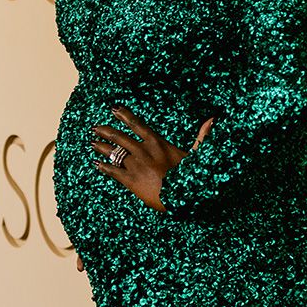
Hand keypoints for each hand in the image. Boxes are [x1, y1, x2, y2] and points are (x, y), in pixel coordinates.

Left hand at [87, 105, 213, 211]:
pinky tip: (97, 164)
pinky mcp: (130, 181)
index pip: (138, 125)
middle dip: (106, 131)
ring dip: (102, 147)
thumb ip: (201, 136)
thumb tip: (213, 119)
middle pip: (120, 137)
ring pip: (113, 152)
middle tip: (96, 127)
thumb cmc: (189, 177)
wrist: (181, 197)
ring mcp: (135, 166)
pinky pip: (113, 171)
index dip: (124, 116)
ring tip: (92, 143)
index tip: (114, 109)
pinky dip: (104, 167)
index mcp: (157, 143)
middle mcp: (143, 151)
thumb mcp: (195, 154)